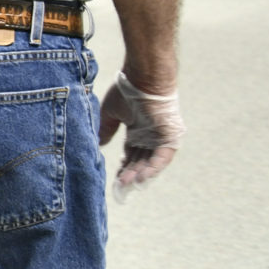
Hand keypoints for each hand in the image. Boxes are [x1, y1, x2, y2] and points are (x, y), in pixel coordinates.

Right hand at [99, 76, 180, 192]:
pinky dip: (153, 168)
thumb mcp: (110, 114)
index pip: (130, 155)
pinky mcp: (169, 137)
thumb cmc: (126, 91)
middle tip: (119, 190)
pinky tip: (142, 178)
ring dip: (140, 174)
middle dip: (130, 176)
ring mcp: (160, 138)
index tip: (114, 182)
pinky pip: (162, 157)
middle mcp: (150, 137)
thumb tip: (98, 146)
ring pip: (151, 162)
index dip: (122, 168)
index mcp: (138, 131)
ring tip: (127, 186)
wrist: (143, 78)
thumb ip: (105, 130)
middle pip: (140, 162)